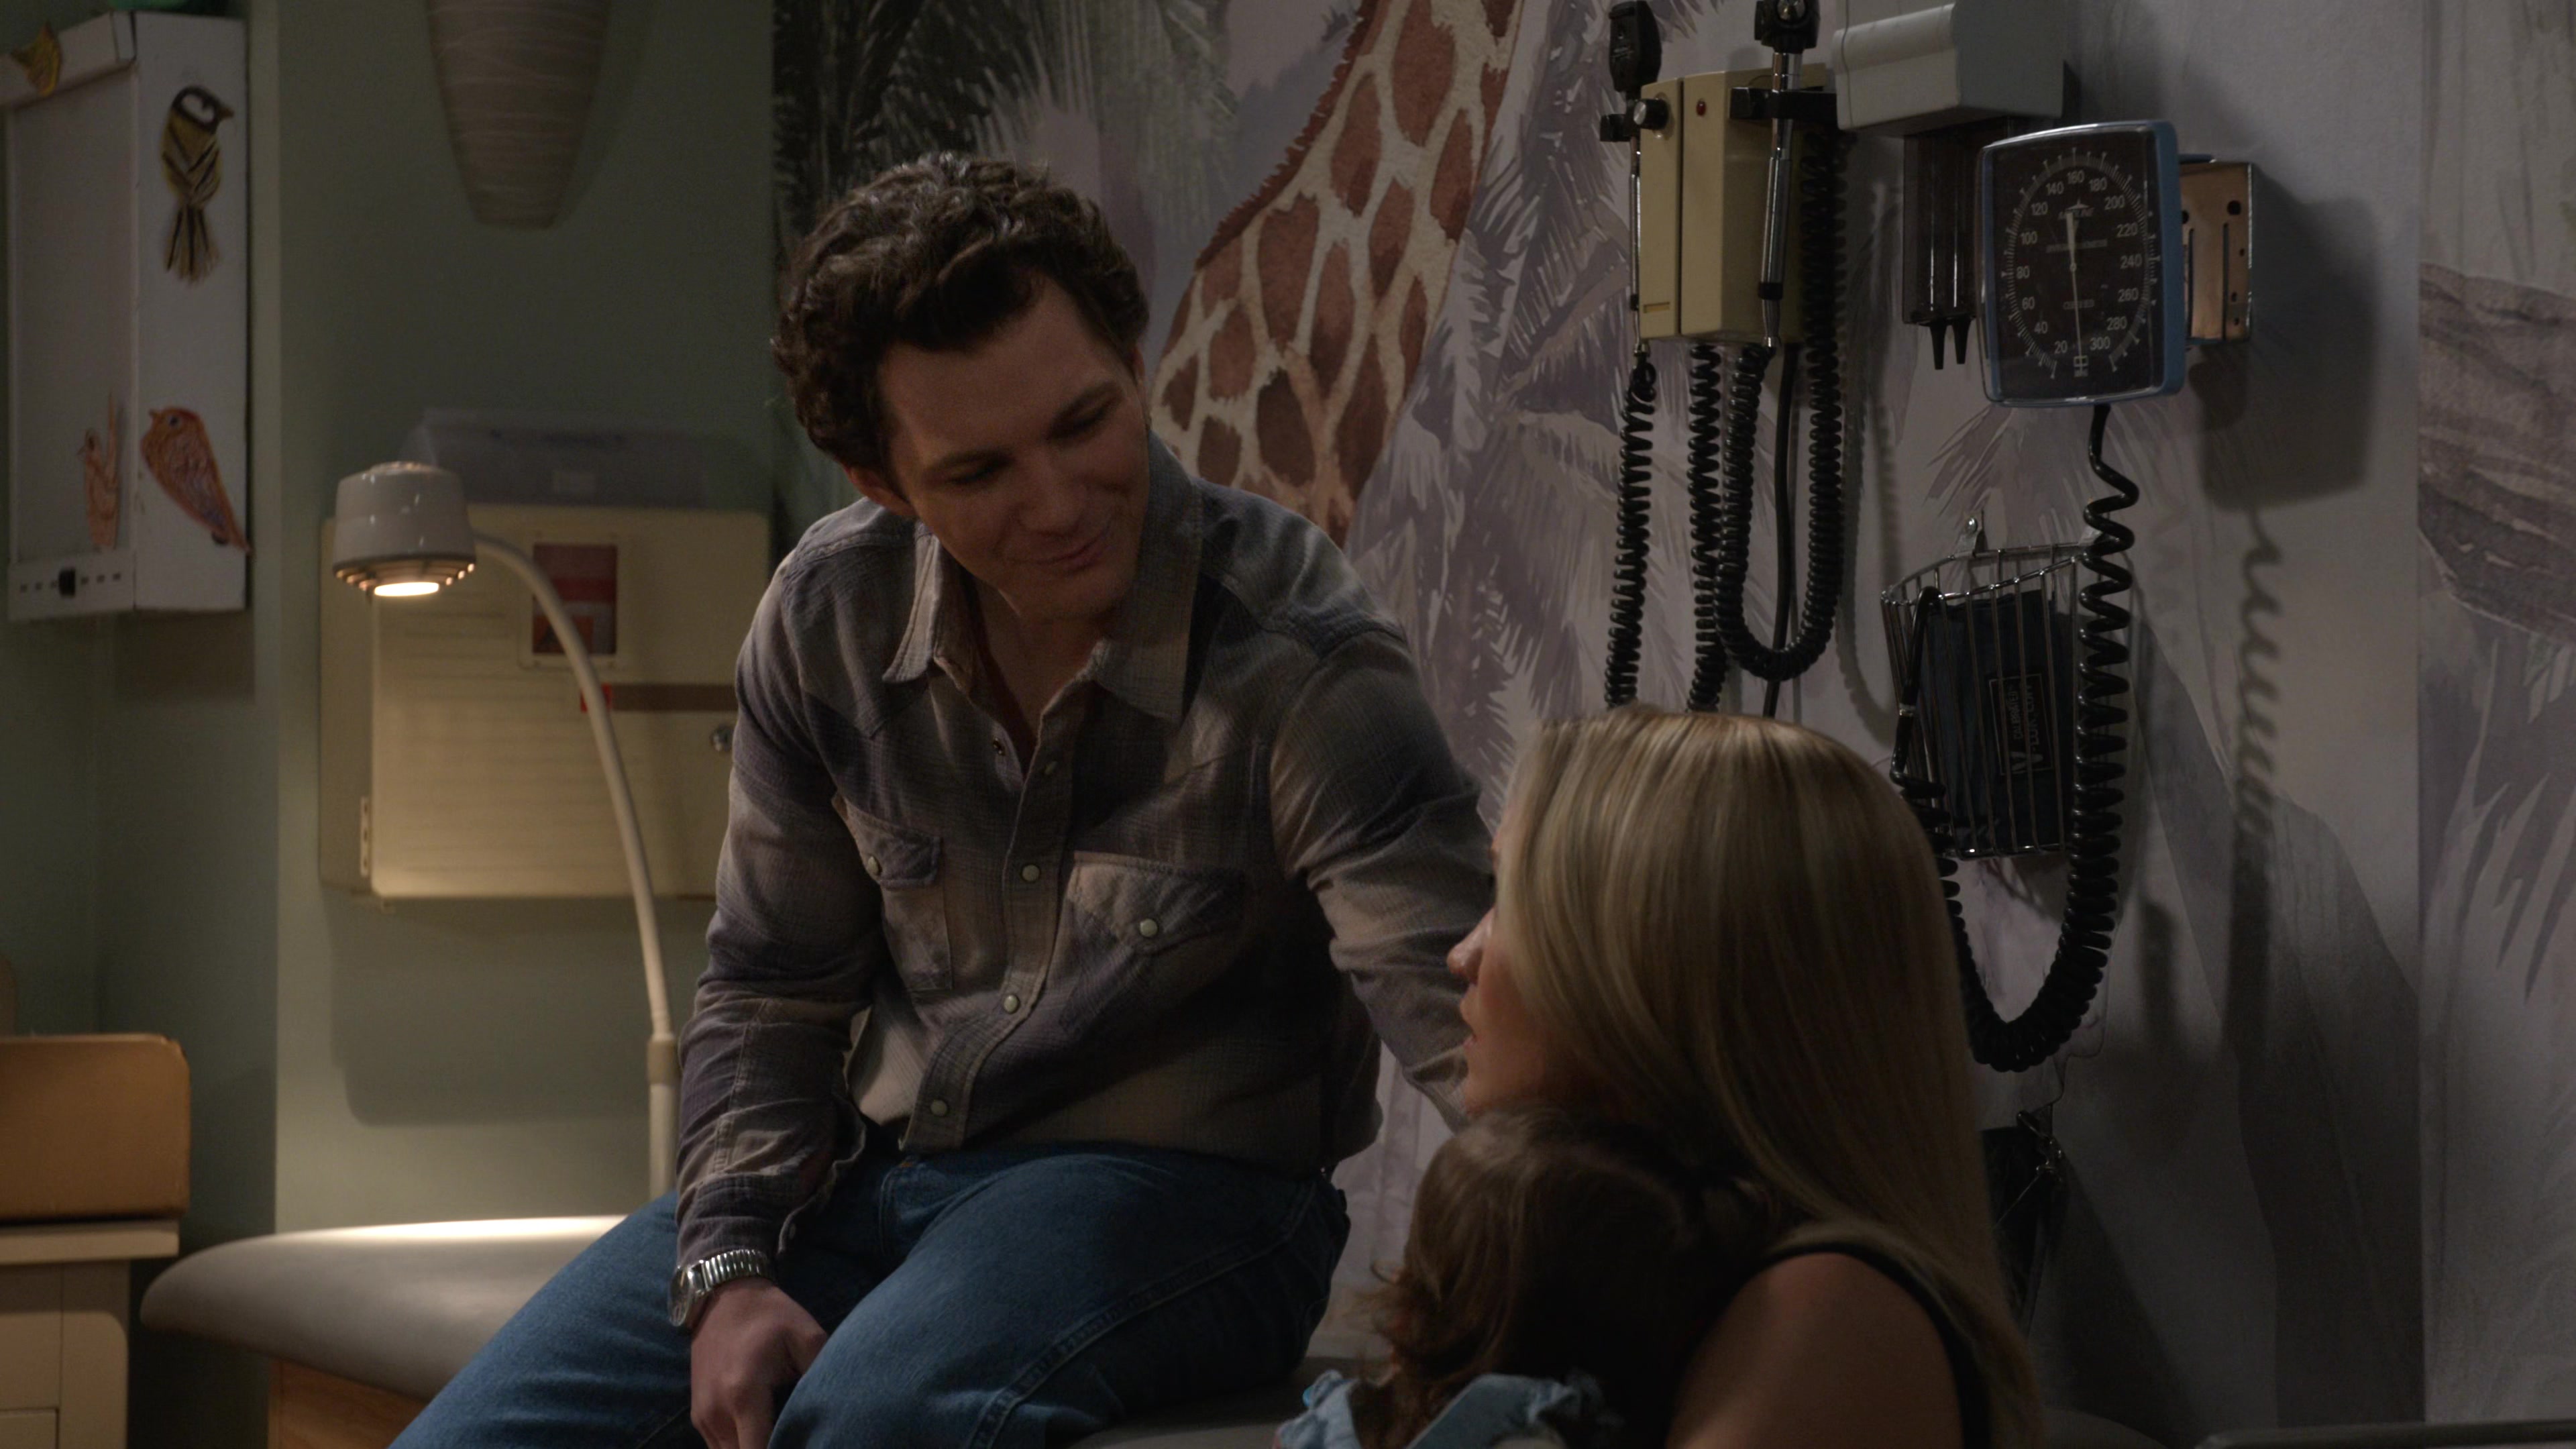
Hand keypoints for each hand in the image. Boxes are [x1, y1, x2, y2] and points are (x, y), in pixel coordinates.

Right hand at [690, 1278, 827, 1448]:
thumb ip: (820, 1378)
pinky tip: (765, 1437)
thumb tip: (835, 1415)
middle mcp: (717, 1412)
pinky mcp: (698, 1416)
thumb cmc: (771, 1316)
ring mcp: (703, 1417)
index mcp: (744, 1394)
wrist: (724, 1296)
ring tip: (784, 1439)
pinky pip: (720, 1448)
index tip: (807, 1444)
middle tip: (800, 1440)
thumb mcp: (807, 1336)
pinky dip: (741, 1447)